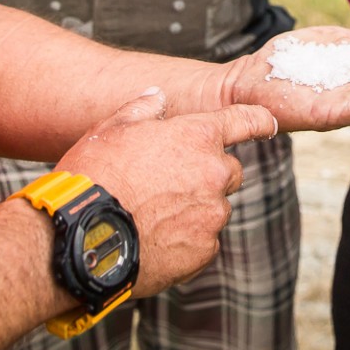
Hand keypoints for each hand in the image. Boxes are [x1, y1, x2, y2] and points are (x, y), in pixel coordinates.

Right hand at [54, 88, 275, 295]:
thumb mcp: (112, 129)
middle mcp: (214, 175)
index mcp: (198, 137)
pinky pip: (203, 242)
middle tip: (170, 182)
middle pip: (229, 171)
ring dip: (195, 209)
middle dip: (209, 174)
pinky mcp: (203, 251)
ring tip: (152, 215)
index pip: (246, 120)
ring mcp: (212, 216)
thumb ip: (143, 109)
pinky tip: (153, 239)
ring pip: (215, 208)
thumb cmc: (95, 177)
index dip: (257, 120)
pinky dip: (186, 240)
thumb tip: (158, 97)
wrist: (83, 238)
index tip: (266, 123)